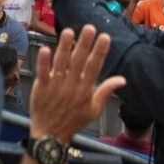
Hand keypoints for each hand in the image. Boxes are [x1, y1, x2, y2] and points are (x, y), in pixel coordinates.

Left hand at [29, 25, 125, 143]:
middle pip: (78, 62)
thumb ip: (106, 91)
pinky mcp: (41, 87)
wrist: (51, 135)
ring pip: (61, 64)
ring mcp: (56, 86)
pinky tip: (45, 49)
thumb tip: (122, 79)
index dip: (99, 52)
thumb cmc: (74, 120)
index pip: (94, 67)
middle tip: (89, 28)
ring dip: (65, 47)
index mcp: (85, 90)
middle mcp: (72, 86)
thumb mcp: (94, 109)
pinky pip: (42, 73)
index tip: (105, 37)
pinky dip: (43, 62)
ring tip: (69, 32)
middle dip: (84, 44)